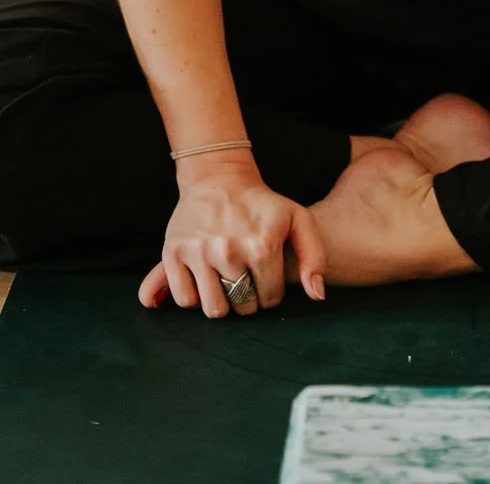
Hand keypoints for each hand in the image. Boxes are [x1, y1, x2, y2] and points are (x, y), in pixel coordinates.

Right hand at [138, 158, 326, 316]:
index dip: (270, 292)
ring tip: (226, 281)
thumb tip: (316, 295)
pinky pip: (184, 299)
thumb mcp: (298, 220)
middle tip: (245, 278)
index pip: (270, 298)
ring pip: (214, 309)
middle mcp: (228, 251)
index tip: (266, 276)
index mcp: (262, 245)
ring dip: (221, 301)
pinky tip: (204, 280)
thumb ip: (314, 258)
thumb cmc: (262, 205)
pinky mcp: (173, 252)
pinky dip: (194, 296)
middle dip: (247, 299)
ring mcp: (198, 252)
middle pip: (243, 307)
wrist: (219, 179)